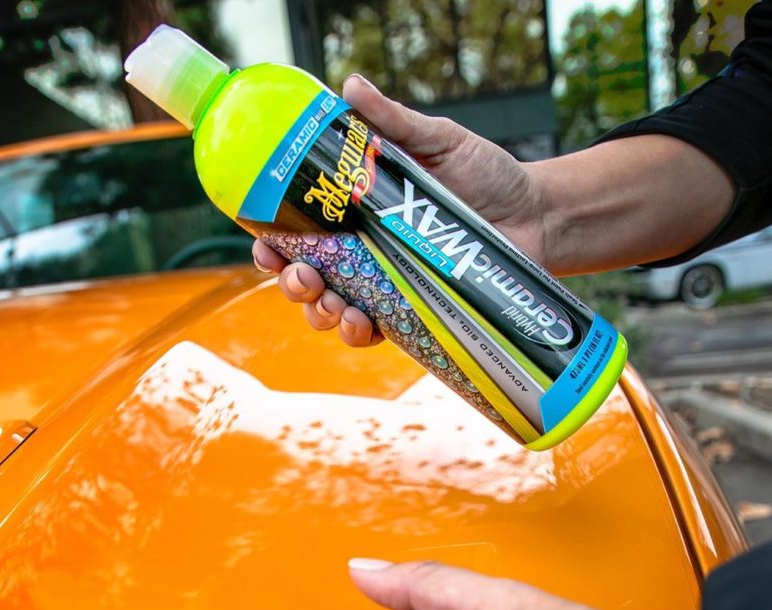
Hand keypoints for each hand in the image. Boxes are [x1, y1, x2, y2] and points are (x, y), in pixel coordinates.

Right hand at [252, 75, 544, 347]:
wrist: (534, 216)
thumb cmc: (486, 175)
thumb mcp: (439, 141)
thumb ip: (394, 122)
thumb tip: (350, 87)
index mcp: (356, 212)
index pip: (300, 231)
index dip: (273, 240)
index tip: (264, 241)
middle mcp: (363, 253)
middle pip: (306, 277)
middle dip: (292, 283)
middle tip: (302, 276)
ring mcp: (384, 287)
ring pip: (331, 311)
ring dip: (319, 312)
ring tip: (331, 302)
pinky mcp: (411, 315)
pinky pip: (373, 333)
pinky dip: (358, 333)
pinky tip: (360, 322)